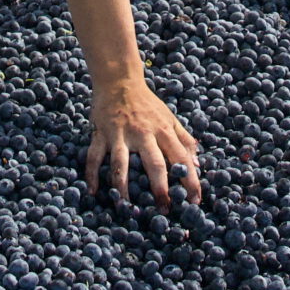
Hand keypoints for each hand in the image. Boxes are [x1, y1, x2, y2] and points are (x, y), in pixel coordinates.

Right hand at [86, 75, 201, 205]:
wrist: (119, 80)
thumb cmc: (147, 103)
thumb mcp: (170, 118)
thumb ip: (184, 140)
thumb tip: (197, 164)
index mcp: (163, 130)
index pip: (181, 158)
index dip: (190, 180)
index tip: (195, 200)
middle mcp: (143, 133)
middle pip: (154, 163)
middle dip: (160, 188)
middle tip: (164, 209)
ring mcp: (120, 134)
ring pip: (121, 164)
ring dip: (123, 187)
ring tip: (127, 207)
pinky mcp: (101, 133)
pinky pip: (95, 156)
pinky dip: (92, 174)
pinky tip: (94, 192)